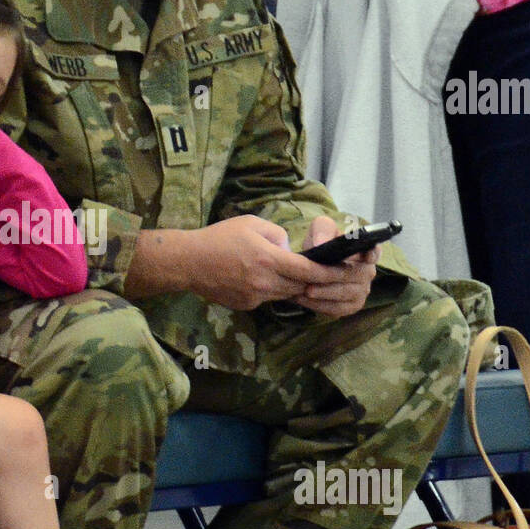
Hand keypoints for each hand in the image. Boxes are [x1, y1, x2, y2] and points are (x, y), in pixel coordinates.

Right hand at [180, 215, 344, 311]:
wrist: (188, 262)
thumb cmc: (219, 238)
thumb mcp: (251, 223)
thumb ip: (277, 234)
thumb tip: (288, 249)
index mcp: (268, 259)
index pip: (307, 271)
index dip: (327, 273)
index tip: (341, 271)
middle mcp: (264, 282)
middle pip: (300, 286)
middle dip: (311, 280)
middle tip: (319, 273)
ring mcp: (255, 296)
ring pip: (284, 294)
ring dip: (291, 285)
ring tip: (288, 274)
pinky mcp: (246, 305)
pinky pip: (267, 298)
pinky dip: (270, 290)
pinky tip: (258, 279)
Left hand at [293, 216, 378, 318]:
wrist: (311, 264)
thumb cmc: (321, 243)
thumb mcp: (320, 229)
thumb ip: (323, 230)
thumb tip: (322, 243)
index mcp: (366, 251)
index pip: (375, 252)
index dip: (371, 254)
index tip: (365, 255)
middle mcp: (368, 271)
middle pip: (354, 276)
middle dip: (331, 277)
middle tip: (311, 280)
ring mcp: (362, 291)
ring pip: (345, 294)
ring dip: (324, 294)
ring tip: (304, 291)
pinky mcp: (351, 306)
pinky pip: (338, 309)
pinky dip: (320, 305)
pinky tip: (304, 300)